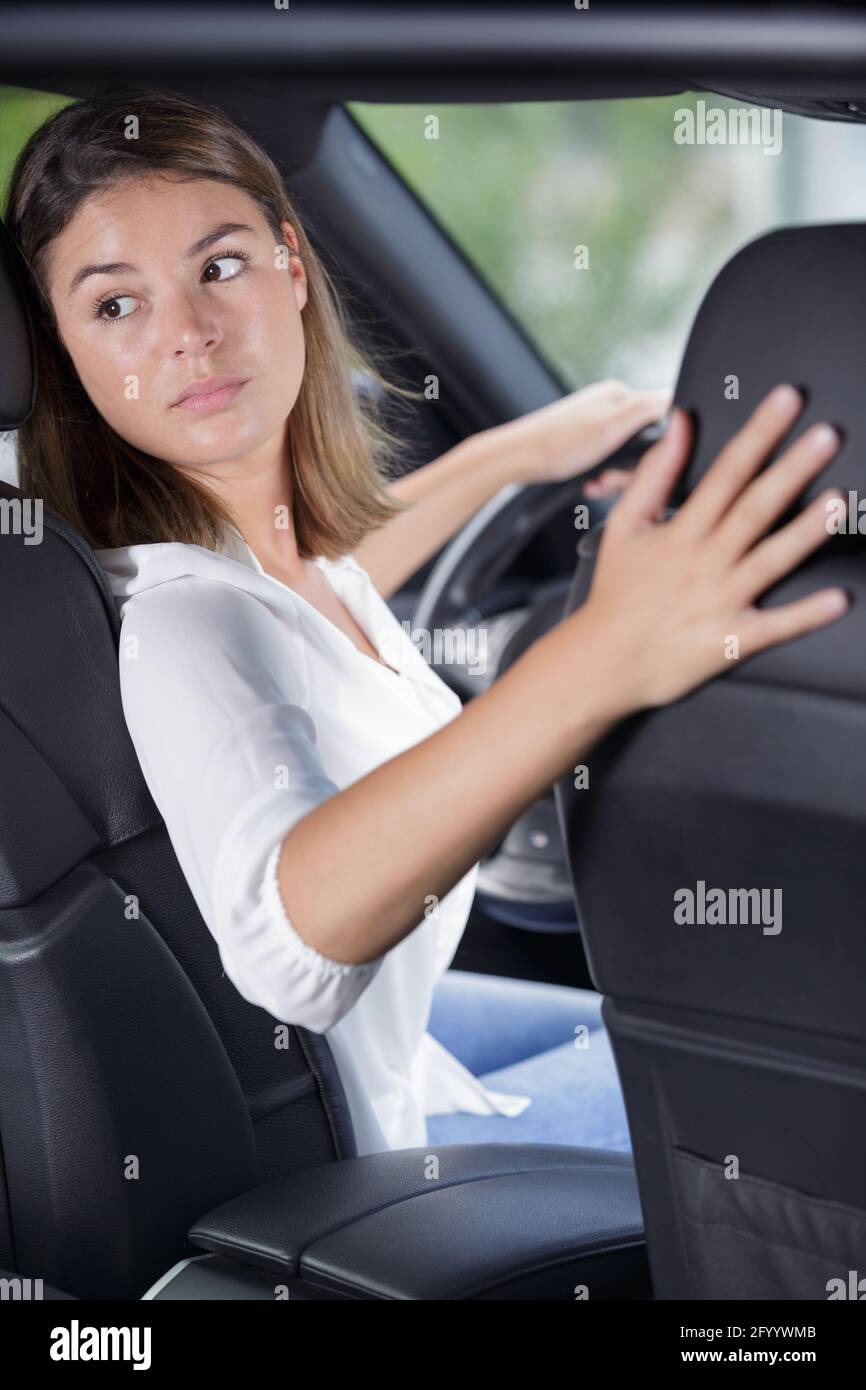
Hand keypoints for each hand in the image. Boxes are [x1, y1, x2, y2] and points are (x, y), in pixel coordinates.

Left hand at [504, 379, 670, 484]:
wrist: (515, 460)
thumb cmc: (559, 444)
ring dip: (614, 478)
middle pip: (642, 443)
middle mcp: (609, 406)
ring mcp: (594, 425)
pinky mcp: (582, 444)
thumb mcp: (612, 425)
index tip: (639, 466)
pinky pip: (605, 465)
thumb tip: (678, 399)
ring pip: (624, 459)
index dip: (656, 449)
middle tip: (609, 479)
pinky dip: (599, 478)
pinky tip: (588, 485)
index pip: (662, 419)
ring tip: (596, 485)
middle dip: (630, 468)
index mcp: (620, 394)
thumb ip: (648, 409)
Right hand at [578, 384, 848, 718]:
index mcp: (682, 531)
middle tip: (827, 437)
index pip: (726, 472)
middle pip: (754, 508)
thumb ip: (656, 473)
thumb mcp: (626, 525)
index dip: (758, 434)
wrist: (603, 660)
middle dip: (791, 470)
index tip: (787, 402)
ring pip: (769, 560)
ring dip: (805, 532)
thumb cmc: (618, 592)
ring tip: (839, 503)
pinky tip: (837, 600)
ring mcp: (720, 601)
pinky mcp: (730, 640)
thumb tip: (681, 423)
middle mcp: (704, 562)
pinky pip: (774, 627)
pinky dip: (805, 615)